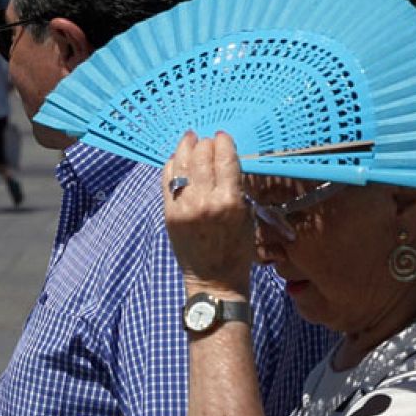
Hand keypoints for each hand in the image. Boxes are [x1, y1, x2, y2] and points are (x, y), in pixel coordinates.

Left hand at [162, 131, 255, 294]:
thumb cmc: (238, 248)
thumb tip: (224, 159)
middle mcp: (205, 201)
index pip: (224, 158)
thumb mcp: (247, 215)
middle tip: (206, 140)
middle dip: (205, 143)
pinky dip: (172, 165)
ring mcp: (183, 207)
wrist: (215, 279)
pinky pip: (167, 180)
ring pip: (181, 164)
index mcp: (230, 201)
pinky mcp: (169, 213)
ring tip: (189, 138)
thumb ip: (235, 186)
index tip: (223, 136)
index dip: (223, 142)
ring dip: (186, 147)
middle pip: (201, 156)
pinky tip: (177, 158)